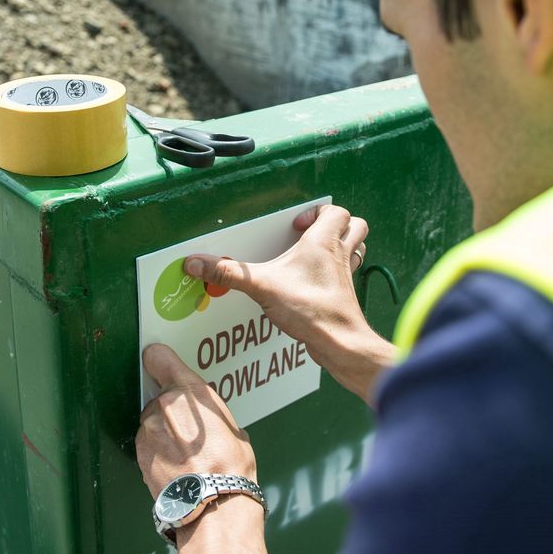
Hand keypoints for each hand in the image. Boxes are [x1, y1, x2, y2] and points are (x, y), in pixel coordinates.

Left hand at [136, 344, 255, 499]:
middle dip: (171, 409)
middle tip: (190, 432)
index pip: (160, 357)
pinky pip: (148, 442)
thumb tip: (202, 410)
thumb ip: (209, 410)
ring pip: (153, 421)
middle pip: (161, 396)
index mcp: (191, 392)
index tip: (159, 365)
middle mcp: (165, 404)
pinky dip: (157, 450)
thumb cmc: (231, 468)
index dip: (158, 361)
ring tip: (185, 454)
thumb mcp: (232, 427)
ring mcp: (149, 428)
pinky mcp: (139, 451)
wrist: (213, 506)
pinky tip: (175, 465)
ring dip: (163, 431)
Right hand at [183, 205, 394, 403]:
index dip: (316, 212)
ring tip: (317, 253)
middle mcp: (340, 254)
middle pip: (355, 224)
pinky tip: (317, 283)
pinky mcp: (346, 295)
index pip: (334, 211)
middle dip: (336, 223)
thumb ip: (228, 273)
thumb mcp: (261, 286)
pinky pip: (349, 273)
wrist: (340, 342)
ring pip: (357, 248)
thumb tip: (195, 263)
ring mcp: (346, 275)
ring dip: (343, 244)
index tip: (294, 226)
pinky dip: (338, 271)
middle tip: (310, 233)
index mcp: (324, 242)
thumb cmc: (310, 308)